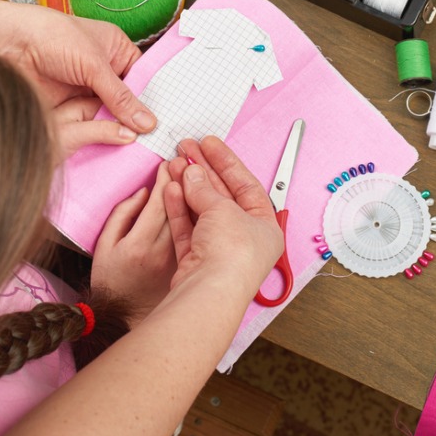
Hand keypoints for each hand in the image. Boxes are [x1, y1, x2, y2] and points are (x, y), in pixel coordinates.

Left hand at [0, 3, 155, 150]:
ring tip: (143, 149)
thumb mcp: (94, 65)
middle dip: (139, 118)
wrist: (8, 46)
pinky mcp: (69, 109)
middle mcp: (103, 71)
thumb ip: (120, 96)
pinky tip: (116, 149)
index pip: (143, 77)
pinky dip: (101, 135)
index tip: (168, 121)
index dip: (155, 98)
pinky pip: (91, 125)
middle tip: (158, 141)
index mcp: (115, 49)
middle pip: (129, 100)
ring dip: (121, 129)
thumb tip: (148, 122)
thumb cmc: (52, 38)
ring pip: (111, 115)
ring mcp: (86, 91)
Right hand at [91, 163, 176, 321]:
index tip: (168, 162)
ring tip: (181, 167)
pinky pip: (188, 229)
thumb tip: (145, 194)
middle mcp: (168, 251)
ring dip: (190, 189)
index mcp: (143, 247)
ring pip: (192, 214)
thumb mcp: (105, 248)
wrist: (132, 321)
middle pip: (187, 205)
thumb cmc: (113, 285)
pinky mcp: (188, 261)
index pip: (168, 200)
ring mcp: (183, 256)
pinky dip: (184, 210)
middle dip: (189, 176)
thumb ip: (122, 215)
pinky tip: (178, 191)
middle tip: (183, 156)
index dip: (169, 178)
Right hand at [164, 137, 281, 295]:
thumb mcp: (223, 208)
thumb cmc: (232, 255)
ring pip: (202, 210)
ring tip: (175, 163)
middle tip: (186, 148)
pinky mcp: (196, 260)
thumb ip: (205, 188)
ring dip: (188, 186)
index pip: (246, 185)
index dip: (227, 162)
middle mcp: (244, 239)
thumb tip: (192, 173)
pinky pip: (188, 226)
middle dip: (203, 171)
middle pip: (222, 196)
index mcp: (264, 227)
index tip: (209, 144)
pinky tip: (171, 187)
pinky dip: (179, 206)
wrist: (210, 291)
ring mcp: (219, 250)